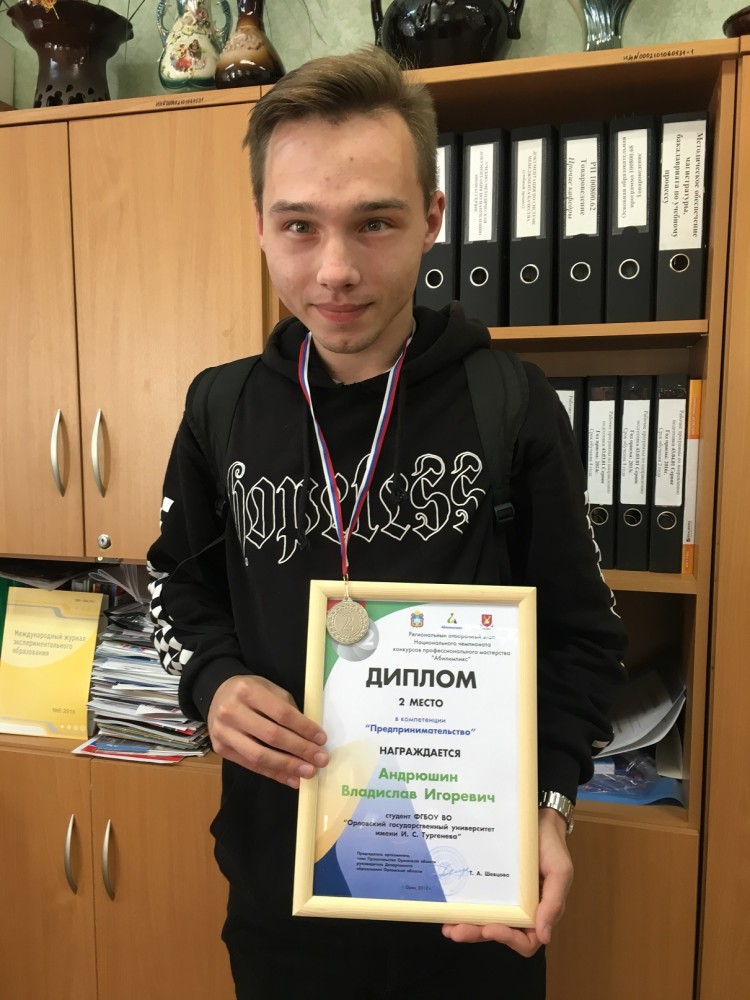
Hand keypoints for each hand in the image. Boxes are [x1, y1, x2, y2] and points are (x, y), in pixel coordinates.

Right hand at [207, 674, 327, 787]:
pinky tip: (291, 778)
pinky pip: (251, 765)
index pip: (281, 713)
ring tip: (308, 772)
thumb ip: (287, 709)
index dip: (304, 728)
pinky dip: (274, 774)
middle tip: (320, 760)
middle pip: (272, 736)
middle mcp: (232, 711)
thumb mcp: (270, 689)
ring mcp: (224, 732)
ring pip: (259, 755)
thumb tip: (310, 737)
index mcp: (248, 691)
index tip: (322, 739)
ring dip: (287, 766)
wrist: (216, 695)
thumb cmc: (250, 692)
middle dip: (300, 750)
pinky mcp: (221, 749)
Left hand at [441, 807, 573, 955]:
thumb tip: (544, 936)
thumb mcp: (560, 872)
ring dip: (467, 927)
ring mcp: (503, 898)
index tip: (490, 928)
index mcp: (538, 913)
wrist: (538, 819)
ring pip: (484, 921)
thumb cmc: (552, 847)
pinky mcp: (490, 885)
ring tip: (448, 927)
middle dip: (477, 934)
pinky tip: (448, 909)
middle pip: (498, 932)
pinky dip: (464, 909)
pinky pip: (477, 901)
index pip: (525, 941)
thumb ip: (554, 903)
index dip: (508, 939)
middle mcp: (520, 910)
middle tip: (457, 931)